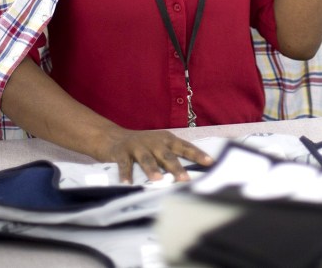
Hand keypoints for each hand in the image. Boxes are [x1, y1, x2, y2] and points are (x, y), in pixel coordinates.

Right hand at [97, 127, 213, 183]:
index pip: (185, 147)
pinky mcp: (121, 152)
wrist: (112, 137)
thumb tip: (191, 176)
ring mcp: (137, 145)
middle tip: (185, 179)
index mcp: (167, 139)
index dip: (197, 154)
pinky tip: (127, 184)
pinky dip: (126, 174)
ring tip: (158, 180)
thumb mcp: (159, 147)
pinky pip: (124, 164)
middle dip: (176, 167)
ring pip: (146, 158)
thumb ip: (172, 157)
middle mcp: (154, 141)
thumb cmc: (142, 146)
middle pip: (167, 154)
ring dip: (152, 169)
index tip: (210, 162)